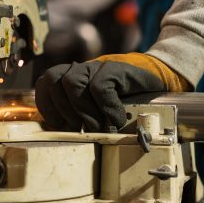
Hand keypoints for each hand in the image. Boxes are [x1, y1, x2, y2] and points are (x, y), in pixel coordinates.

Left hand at [35, 52, 190, 131]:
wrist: (158, 80)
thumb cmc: (126, 101)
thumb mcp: (99, 110)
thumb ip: (80, 115)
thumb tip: (63, 135)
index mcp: (73, 77)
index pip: (45, 84)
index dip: (48, 106)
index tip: (61, 126)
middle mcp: (83, 69)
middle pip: (53, 80)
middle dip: (63, 110)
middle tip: (81, 129)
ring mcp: (98, 67)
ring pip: (72, 82)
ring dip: (83, 110)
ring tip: (98, 125)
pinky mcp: (116, 69)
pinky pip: (100, 87)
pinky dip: (106, 108)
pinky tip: (117, 118)